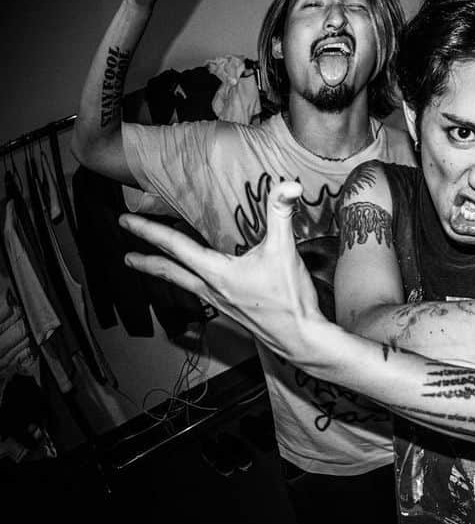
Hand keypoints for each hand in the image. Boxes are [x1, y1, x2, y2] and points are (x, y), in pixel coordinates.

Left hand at [119, 181, 320, 360]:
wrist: (300, 338)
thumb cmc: (289, 300)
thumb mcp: (284, 250)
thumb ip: (282, 213)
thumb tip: (288, 185)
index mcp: (217, 272)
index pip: (175, 246)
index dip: (149, 231)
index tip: (126, 222)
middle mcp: (212, 288)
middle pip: (169, 271)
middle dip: (146, 259)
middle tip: (125, 254)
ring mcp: (220, 302)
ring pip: (182, 283)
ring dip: (163, 273)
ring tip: (148, 265)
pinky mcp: (232, 310)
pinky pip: (200, 292)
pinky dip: (188, 282)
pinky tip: (198, 280)